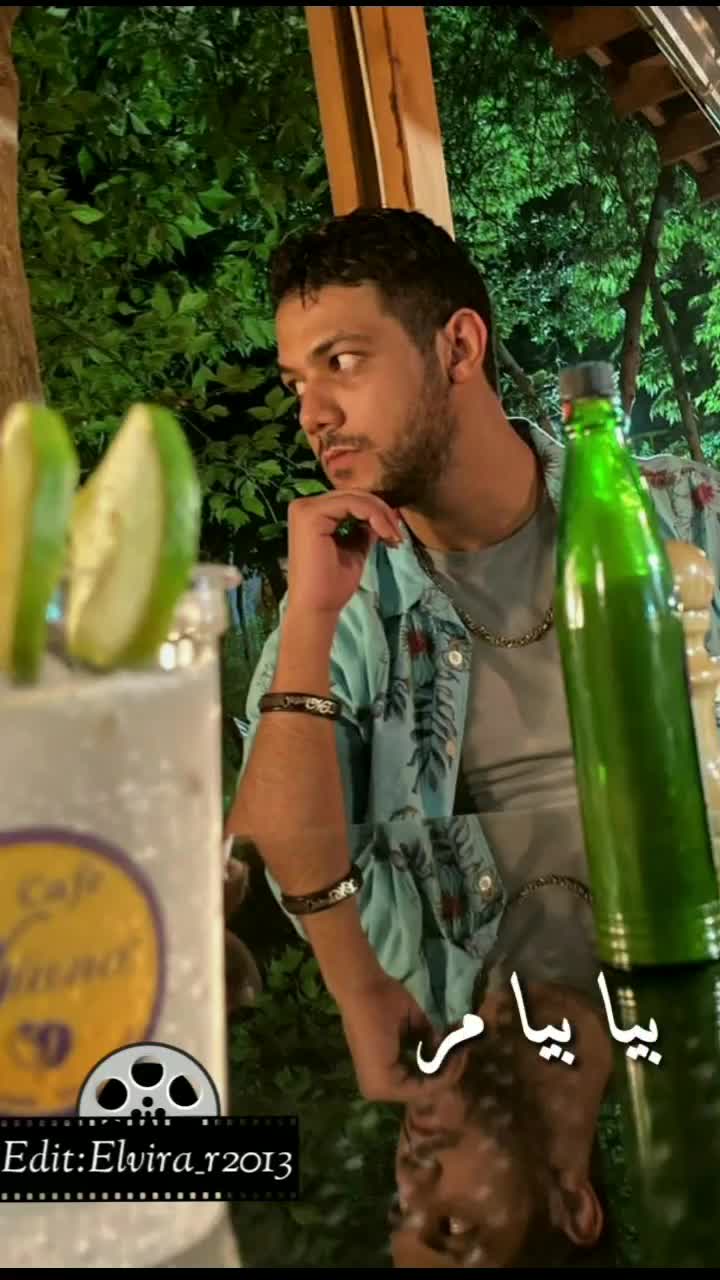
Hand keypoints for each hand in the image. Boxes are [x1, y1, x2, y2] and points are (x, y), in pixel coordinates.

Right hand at [286, 491, 403, 616]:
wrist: (317, 608)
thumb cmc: (332, 585)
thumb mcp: (354, 548)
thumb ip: (364, 528)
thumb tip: (382, 515)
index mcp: (313, 513)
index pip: (350, 501)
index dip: (377, 512)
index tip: (395, 534)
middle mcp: (304, 505)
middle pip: (354, 495)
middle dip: (382, 513)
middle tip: (399, 535)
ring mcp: (305, 509)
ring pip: (355, 497)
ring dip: (381, 515)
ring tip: (394, 537)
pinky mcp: (310, 515)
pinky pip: (351, 504)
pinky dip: (374, 515)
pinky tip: (385, 534)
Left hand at [337, 972, 449, 1103]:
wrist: (364, 987)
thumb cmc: (383, 1000)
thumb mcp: (413, 1026)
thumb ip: (429, 1043)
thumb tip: (451, 1050)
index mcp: (382, 1077)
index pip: (422, 1082)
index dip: (445, 1067)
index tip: (461, 1046)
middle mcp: (378, 1089)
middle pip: (428, 1088)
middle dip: (451, 1068)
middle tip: (464, 1046)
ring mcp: (380, 1090)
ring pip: (429, 1088)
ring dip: (449, 1067)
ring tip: (459, 1046)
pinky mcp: (386, 1084)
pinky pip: (424, 1086)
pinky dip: (442, 1070)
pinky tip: (451, 1052)